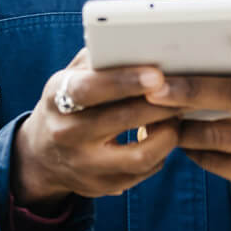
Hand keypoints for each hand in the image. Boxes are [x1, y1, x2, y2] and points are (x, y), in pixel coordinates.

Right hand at [11, 50, 185, 210]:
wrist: (43, 155)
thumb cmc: (71, 101)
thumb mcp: (71, 76)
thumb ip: (99, 60)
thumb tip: (140, 43)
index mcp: (56, 98)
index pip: (89, 89)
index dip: (124, 81)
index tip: (157, 74)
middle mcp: (66, 134)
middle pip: (121, 120)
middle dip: (161, 104)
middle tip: (187, 90)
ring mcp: (84, 165)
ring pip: (139, 155)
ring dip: (168, 132)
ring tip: (178, 114)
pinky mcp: (102, 187)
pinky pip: (144, 171)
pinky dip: (161, 151)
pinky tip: (166, 133)